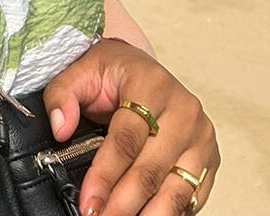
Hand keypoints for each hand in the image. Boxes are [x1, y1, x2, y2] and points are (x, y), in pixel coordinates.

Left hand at [44, 38, 218, 214]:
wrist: (140, 67)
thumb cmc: (114, 73)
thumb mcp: (80, 71)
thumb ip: (62, 96)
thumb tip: (61, 128)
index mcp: (152, 85)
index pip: (126, 140)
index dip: (105, 175)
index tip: (89, 201)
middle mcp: (183, 111)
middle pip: (151, 170)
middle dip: (123, 204)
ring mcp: (200, 137)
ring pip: (176, 190)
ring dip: (148, 215)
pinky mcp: (208, 159)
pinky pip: (191, 197)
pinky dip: (169, 213)